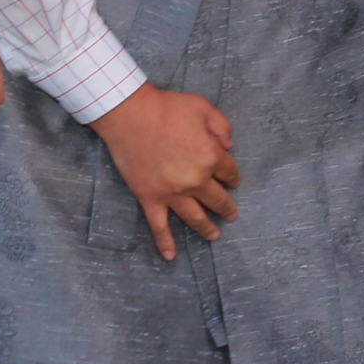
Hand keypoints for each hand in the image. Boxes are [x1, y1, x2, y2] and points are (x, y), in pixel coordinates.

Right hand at [94, 81, 242, 253]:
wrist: (131, 115)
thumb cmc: (167, 108)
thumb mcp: (203, 107)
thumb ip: (222, 127)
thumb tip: (228, 146)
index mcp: (211, 157)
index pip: (229, 172)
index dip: (233, 176)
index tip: (232, 180)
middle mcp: (195, 180)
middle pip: (216, 198)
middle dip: (226, 207)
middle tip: (232, 214)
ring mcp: (172, 192)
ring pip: (195, 217)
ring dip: (207, 228)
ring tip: (215, 235)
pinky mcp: (150, 197)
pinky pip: (159, 225)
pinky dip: (165, 242)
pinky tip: (171, 256)